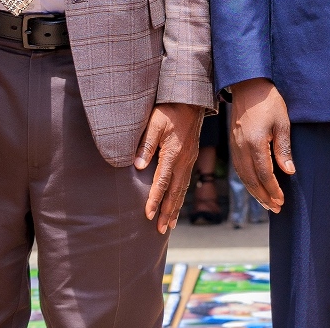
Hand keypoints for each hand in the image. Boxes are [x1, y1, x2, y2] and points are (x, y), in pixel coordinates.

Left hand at [135, 103, 204, 232]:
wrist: (191, 99)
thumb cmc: (169, 110)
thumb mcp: (154, 123)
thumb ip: (146, 145)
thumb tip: (137, 166)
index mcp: (173, 153)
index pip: (162, 182)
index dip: (154, 199)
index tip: (147, 215)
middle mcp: (184, 160)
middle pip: (175, 192)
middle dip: (168, 212)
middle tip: (160, 229)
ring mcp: (189, 160)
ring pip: (182, 189)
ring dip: (176, 208)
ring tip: (169, 225)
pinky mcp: (191, 157)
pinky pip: (186, 181)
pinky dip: (181, 196)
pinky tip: (177, 203)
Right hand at [229, 78, 295, 212]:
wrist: (248, 87)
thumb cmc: (269, 103)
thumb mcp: (282, 124)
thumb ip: (283, 149)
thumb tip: (288, 172)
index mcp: (255, 144)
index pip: (264, 174)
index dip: (273, 189)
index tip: (282, 200)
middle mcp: (241, 149)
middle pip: (251, 180)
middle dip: (264, 196)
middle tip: (275, 208)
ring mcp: (235, 147)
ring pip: (243, 176)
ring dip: (255, 192)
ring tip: (267, 203)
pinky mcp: (233, 144)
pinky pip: (239, 169)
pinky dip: (247, 181)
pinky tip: (255, 186)